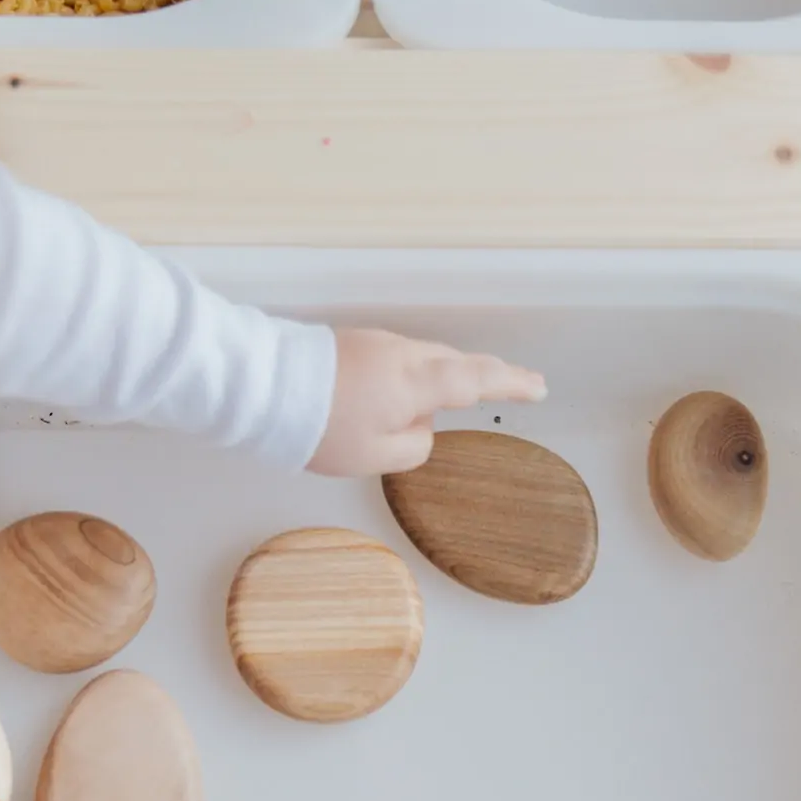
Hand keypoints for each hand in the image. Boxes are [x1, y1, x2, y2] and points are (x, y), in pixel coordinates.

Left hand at [307, 328, 546, 476]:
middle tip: (514, 384)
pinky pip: (398, 359)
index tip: (538, 387)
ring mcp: (376, 343)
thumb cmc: (320, 428)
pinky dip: (412, 375)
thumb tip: (423, 427)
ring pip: (423, 359)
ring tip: (449, 402)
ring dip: (442, 376)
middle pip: (454, 361)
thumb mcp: (373, 457)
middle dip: (485, 373)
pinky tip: (398, 396)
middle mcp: (402, 354)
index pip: (477, 380)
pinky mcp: (352, 343)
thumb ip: (412, 446)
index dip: (511, 384)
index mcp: (416, 381)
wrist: (262, 385)